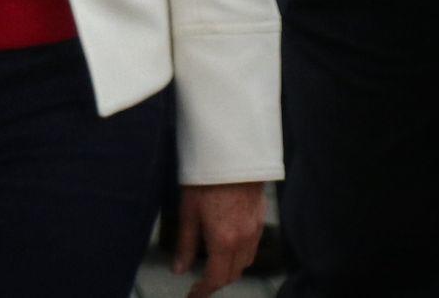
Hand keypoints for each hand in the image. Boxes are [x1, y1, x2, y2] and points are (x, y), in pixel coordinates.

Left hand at [175, 181, 265, 297]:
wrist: (233, 155)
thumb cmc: (205, 179)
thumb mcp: (188, 211)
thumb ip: (184, 243)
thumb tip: (178, 270)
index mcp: (223, 240)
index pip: (215, 277)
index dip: (203, 290)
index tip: (192, 295)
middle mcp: (243, 240)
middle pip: (232, 274)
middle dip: (216, 282)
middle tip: (200, 283)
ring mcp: (255, 231)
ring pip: (245, 263)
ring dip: (230, 270)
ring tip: (213, 268)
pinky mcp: (260, 221)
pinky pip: (252, 249)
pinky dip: (240, 257)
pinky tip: (228, 249)